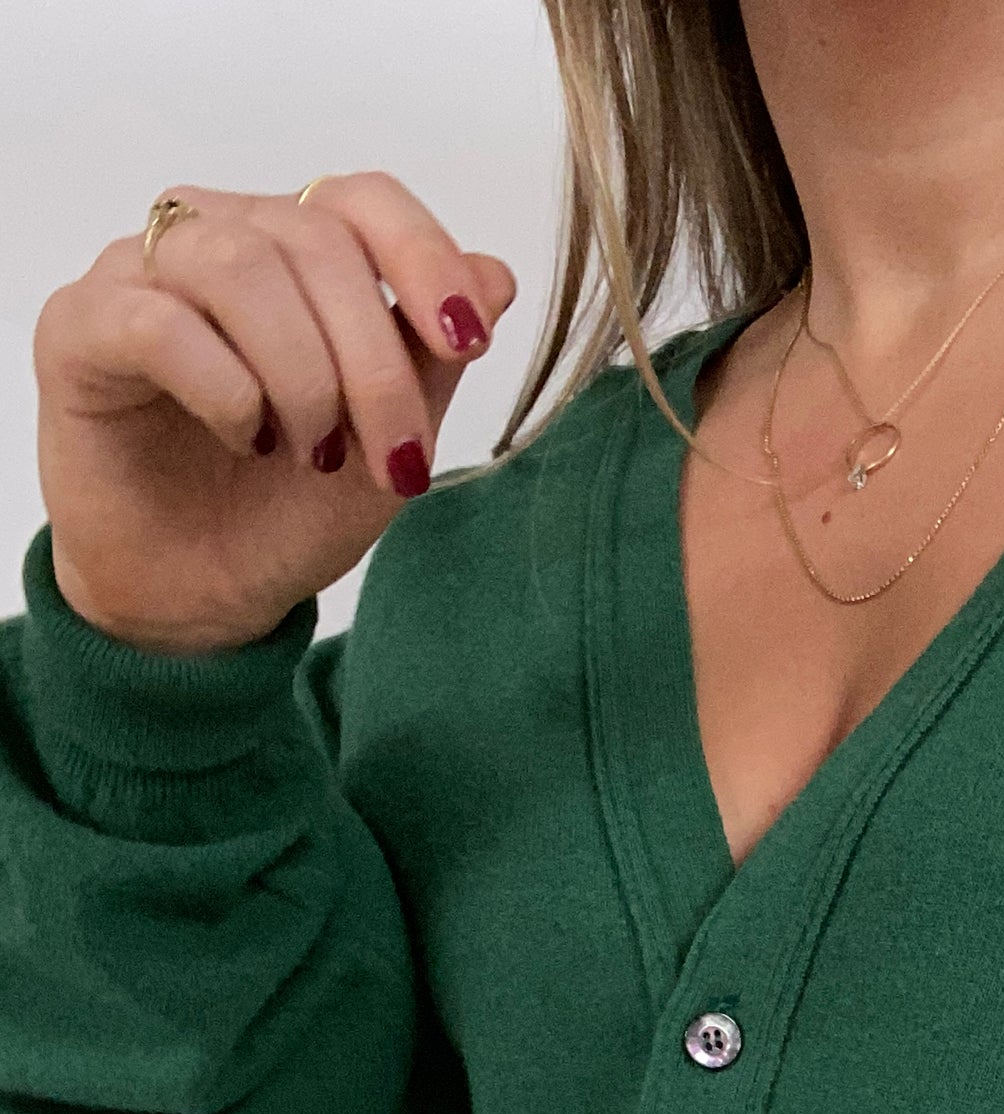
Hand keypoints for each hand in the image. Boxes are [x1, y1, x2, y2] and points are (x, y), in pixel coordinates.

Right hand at [34, 174, 517, 655]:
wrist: (204, 595)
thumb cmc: (288, 513)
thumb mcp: (390, 442)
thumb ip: (435, 359)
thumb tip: (496, 276)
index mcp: (292, 252)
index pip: (363, 199)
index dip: (425, 256)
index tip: (468, 342)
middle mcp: (214, 241)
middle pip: (313, 239)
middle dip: (375, 363)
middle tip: (391, 458)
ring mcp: (139, 275)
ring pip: (237, 267)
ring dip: (302, 375)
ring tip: (311, 452)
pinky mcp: (79, 328)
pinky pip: (158, 322)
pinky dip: (225, 389)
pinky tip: (246, 438)